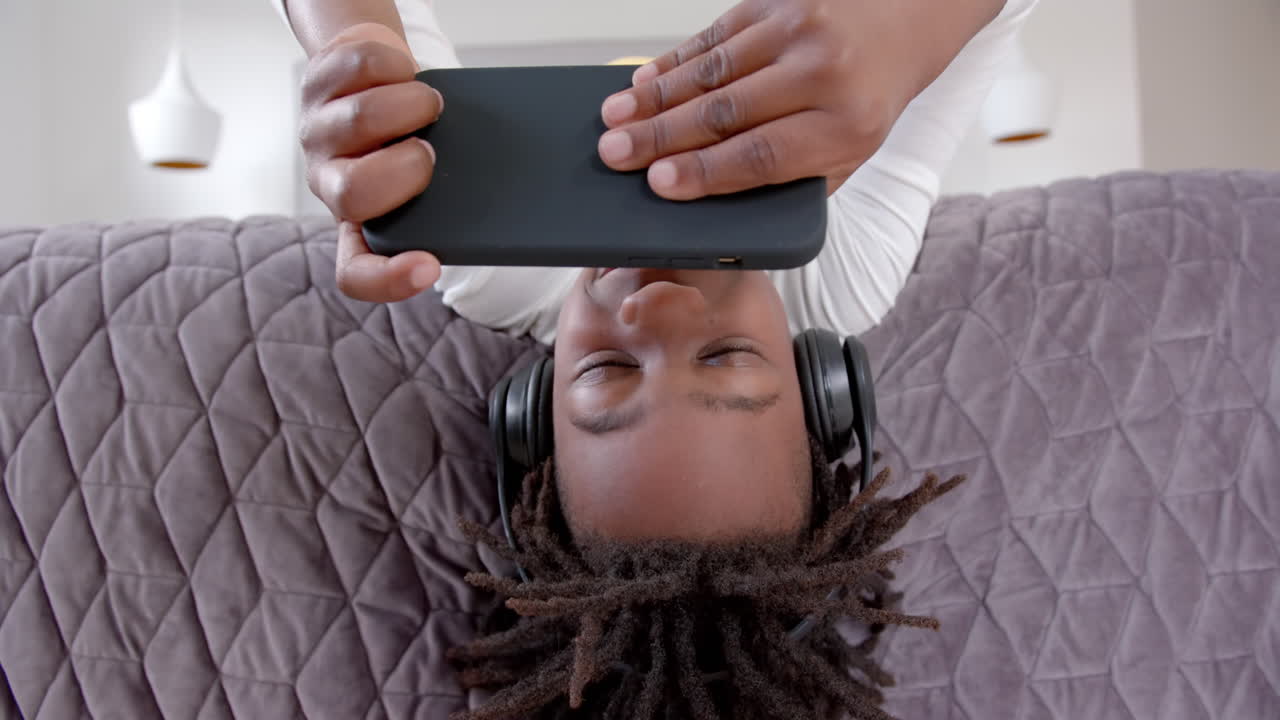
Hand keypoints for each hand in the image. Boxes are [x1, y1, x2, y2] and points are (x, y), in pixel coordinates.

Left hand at [299, 22, 442, 301]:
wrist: (374, 73)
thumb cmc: (413, 135)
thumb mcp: (435, 179)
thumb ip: (455, 198)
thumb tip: (510, 192)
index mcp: (362, 222)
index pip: (356, 272)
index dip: (389, 279)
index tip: (431, 266)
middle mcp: (331, 184)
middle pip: (354, 193)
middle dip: (407, 169)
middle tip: (430, 151)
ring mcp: (318, 133)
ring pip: (361, 120)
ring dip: (411, 106)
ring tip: (429, 104)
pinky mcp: (317, 82)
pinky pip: (360, 69)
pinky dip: (397, 66)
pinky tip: (405, 72)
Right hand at [597, 0, 1001, 199]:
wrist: (901, 26)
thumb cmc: (865, 102)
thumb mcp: (846, 154)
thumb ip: (789, 179)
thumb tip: (710, 199)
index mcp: (847, 125)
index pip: (761, 155)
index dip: (704, 172)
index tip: (659, 184)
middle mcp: (823, 71)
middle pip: (726, 112)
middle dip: (661, 137)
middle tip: (615, 155)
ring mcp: (797, 28)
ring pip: (710, 71)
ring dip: (655, 98)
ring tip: (614, 120)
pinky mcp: (775, 1)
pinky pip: (712, 37)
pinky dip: (673, 62)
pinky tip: (642, 81)